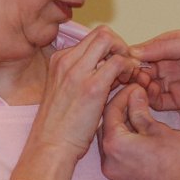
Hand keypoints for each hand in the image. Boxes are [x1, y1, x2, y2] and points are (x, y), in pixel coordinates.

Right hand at [11, 26, 140, 179]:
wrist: (50, 147)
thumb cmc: (60, 126)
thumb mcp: (65, 92)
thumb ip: (82, 75)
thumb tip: (107, 68)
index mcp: (59, 60)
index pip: (92, 37)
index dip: (110, 47)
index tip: (116, 65)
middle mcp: (67, 60)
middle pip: (102, 32)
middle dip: (120, 45)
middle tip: (125, 67)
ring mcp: (78, 71)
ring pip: (110, 40)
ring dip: (125, 54)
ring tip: (127, 76)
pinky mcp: (92, 87)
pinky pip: (119, 62)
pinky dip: (129, 68)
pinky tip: (128, 84)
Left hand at [98, 84, 179, 179]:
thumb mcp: (158, 128)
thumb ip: (140, 110)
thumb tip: (134, 94)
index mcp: (114, 145)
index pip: (110, 111)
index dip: (123, 95)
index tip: (135, 87)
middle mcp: (108, 162)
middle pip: (107, 127)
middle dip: (120, 110)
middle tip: (136, 97)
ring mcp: (115, 174)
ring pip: (112, 141)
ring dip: (122, 126)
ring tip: (139, 112)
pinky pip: (118, 155)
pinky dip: (125, 141)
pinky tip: (140, 132)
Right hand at [130, 30, 179, 114]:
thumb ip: (163, 47)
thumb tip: (134, 51)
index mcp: (171, 46)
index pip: (143, 51)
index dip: (130, 56)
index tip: (118, 61)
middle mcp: (170, 64)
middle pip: (142, 70)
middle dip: (131, 73)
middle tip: (124, 77)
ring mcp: (175, 83)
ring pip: (147, 86)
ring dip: (138, 87)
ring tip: (135, 87)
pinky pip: (159, 102)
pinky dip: (149, 101)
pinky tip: (144, 98)